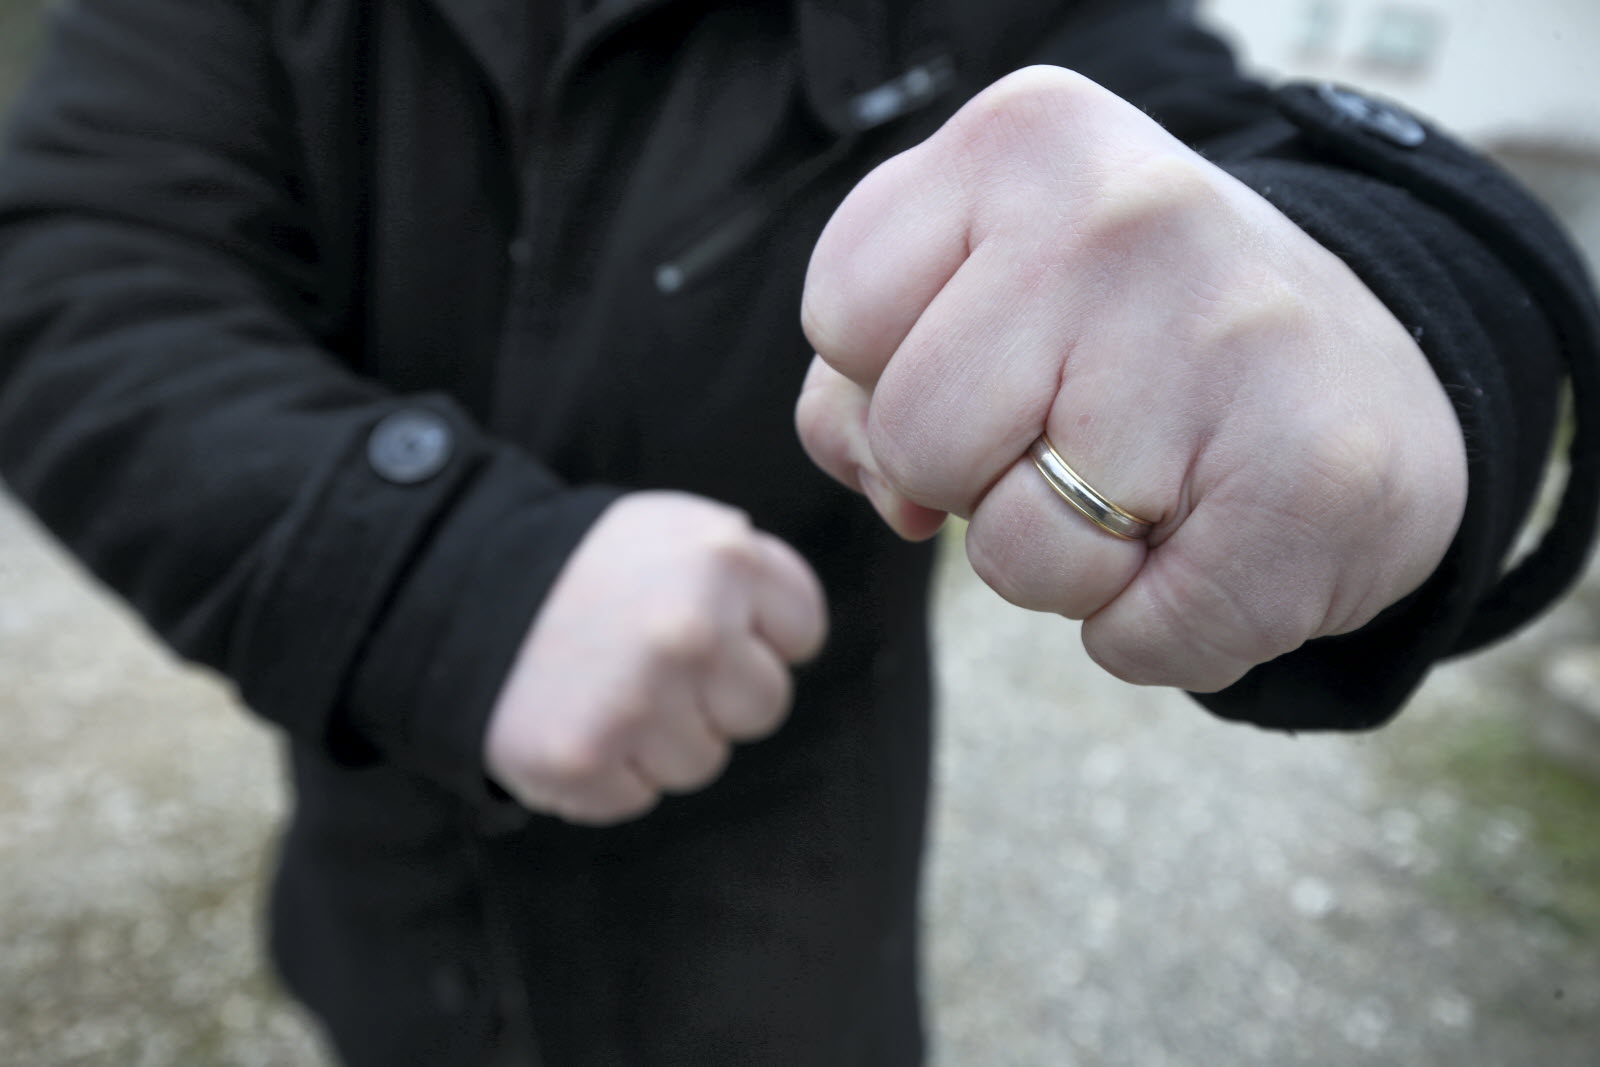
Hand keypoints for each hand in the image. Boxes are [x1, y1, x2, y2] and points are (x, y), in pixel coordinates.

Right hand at [484, 492, 826, 824]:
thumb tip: (791, 640)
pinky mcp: (585, 762)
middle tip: (648, 660)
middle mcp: (691, 629)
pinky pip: (637, 796)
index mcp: (722, 557)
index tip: (710, 623)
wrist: (456, 595)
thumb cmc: (586, 571)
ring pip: (703, 760)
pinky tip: (575, 720)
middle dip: (716, 693)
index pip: (800, 632)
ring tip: (605, 687)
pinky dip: (607, 772)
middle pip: (763, 704)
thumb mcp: (673, 533)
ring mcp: (638, 700)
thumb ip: (745, 573)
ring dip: (660, 737)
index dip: (756, 634)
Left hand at [796, 66, 1466, 691]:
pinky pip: (1130, 640)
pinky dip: (1156, 629)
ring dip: (1063, 566)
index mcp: (1028, 138)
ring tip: (1154, 489)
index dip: (889, 382)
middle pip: (913, 440)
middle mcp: (1122, 213)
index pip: (840, 316)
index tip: (993, 363)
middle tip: (1077, 440)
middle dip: (970, 483)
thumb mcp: (986, 291)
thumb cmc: (1137, 342)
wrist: (1373, 380)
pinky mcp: (1310, 485)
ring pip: (1012, 556)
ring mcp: (1225, 340)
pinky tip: (1217, 540)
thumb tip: (880, 481)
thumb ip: (874, 367)